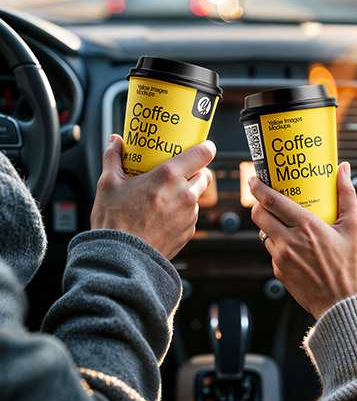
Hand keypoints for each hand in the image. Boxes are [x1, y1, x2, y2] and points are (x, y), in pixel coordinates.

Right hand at [91, 135, 215, 259]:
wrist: (121, 259)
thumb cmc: (114, 222)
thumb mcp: (107, 184)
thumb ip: (113, 158)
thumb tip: (114, 142)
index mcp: (168, 177)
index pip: (203, 154)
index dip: (205, 148)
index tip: (201, 146)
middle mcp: (184, 194)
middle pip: (204, 174)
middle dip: (195, 171)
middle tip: (178, 171)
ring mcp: (189, 215)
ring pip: (197, 196)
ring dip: (187, 192)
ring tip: (166, 195)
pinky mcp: (189, 232)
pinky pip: (191, 215)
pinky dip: (182, 212)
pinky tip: (163, 215)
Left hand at [248, 162, 356, 319]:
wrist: (342, 304)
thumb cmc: (350, 267)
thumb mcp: (354, 227)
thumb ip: (347, 195)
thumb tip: (343, 170)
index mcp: (306, 226)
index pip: (272, 201)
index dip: (258, 187)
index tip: (254, 179)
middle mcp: (289, 241)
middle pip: (259, 215)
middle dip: (258, 204)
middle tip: (265, 199)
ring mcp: (281, 258)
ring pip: (263, 233)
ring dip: (269, 225)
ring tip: (283, 223)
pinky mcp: (278, 271)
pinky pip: (271, 251)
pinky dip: (278, 244)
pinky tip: (293, 245)